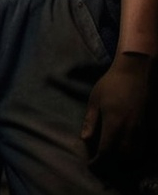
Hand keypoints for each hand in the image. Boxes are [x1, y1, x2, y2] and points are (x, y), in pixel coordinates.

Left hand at [81, 51, 157, 182]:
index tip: (91, 164)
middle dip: (111, 163)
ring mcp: (143, 129)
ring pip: (136, 154)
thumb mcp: (95, 100)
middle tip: (101, 161)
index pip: (107, 152)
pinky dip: (136, 151)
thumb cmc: (111, 83)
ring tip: (113, 156)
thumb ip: (90, 121)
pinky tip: (127, 147)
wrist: (136, 71)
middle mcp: (131, 130)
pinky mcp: (151, 125)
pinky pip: (145, 146)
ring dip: (124, 159)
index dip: (99, 162)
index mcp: (114, 125)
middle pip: (123, 158)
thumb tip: (85, 139)